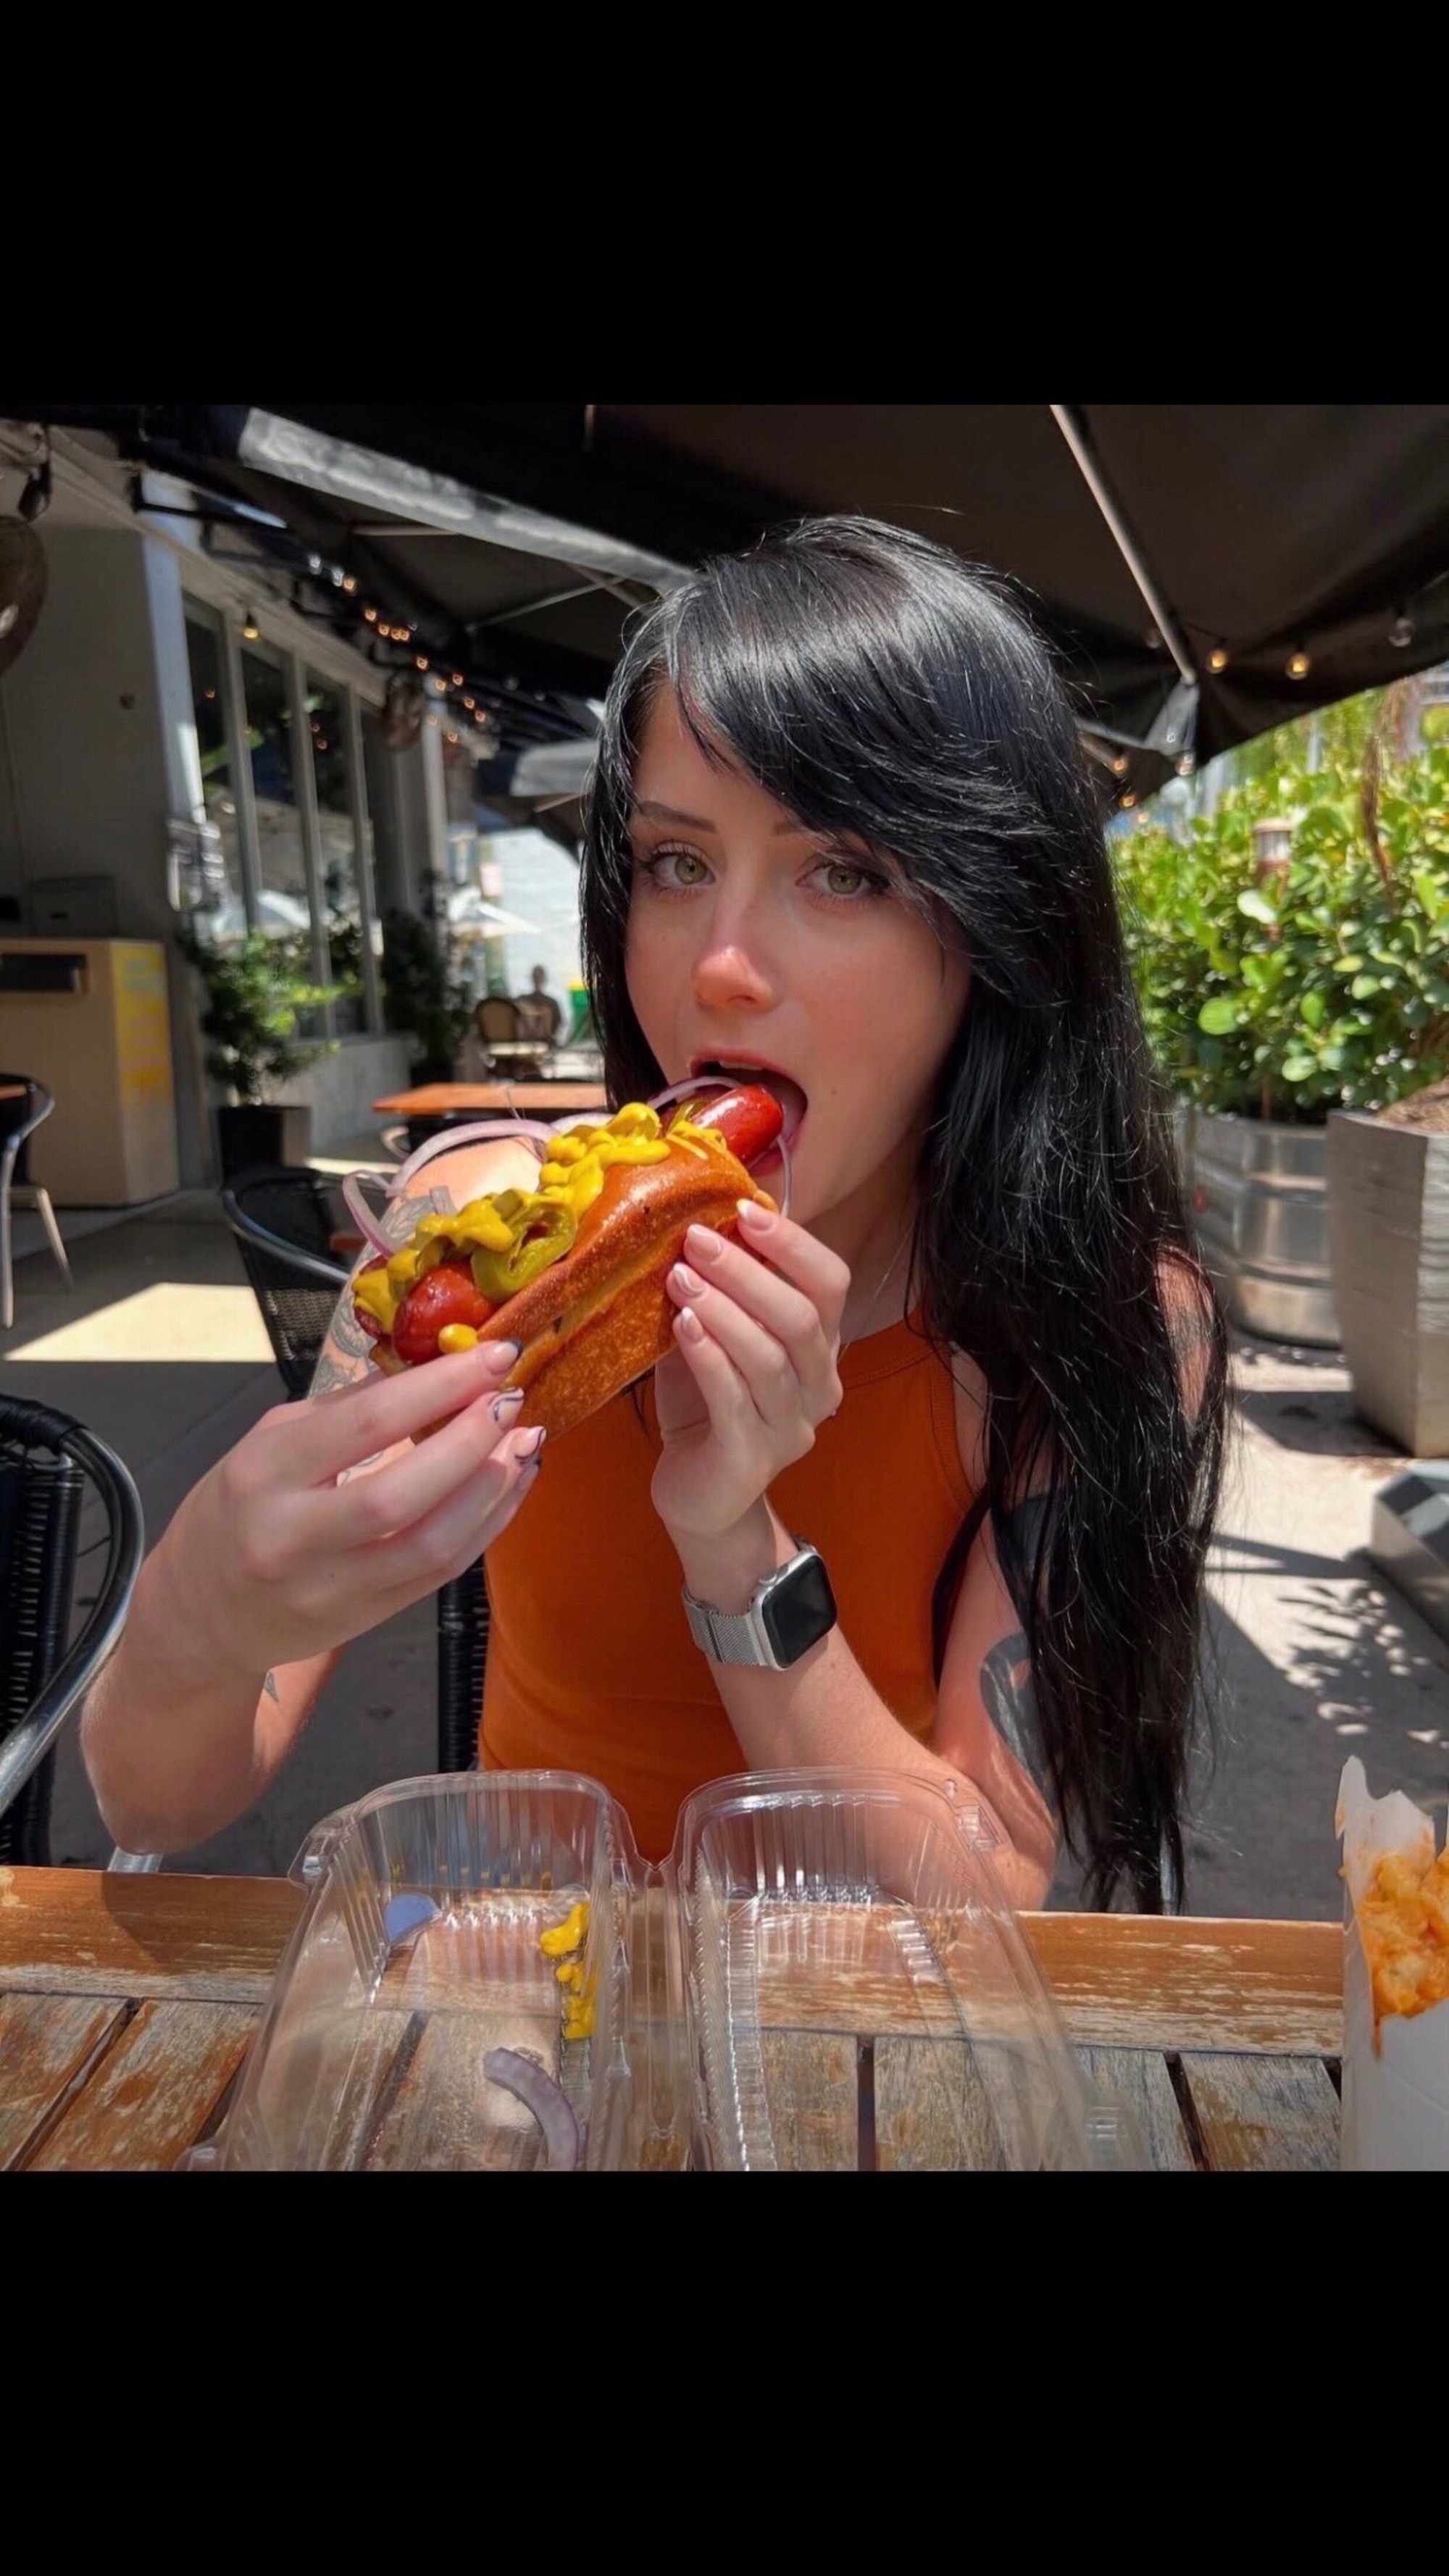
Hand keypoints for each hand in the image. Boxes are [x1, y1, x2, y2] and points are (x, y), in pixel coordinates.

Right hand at [148, 1340, 543, 1684]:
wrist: (201, 1616)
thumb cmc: (235, 1512)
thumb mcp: (267, 1444)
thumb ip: (343, 1411)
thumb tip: (429, 1368)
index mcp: (264, 1473)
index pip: (366, 1423)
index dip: (440, 1385)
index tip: (493, 1354)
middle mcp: (294, 1536)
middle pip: (402, 1491)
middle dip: (472, 1439)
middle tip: (511, 1398)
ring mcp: (332, 1587)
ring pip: (433, 1544)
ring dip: (492, 1488)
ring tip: (525, 1441)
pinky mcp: (368, 1618)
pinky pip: (442, 1572)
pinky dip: (487, 1524)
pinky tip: (510, 1484)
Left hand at [651, 1199, 849, 1543]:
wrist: (700, 1492)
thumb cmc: (707, 1400)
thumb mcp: (719, 1334)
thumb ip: (722, 1289)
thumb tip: (693, 1218)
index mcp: (822, 1345)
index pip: (831, 1282)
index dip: (793, 1243)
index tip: (742, 1211)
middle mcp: (820, 1385)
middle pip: (800, 1317)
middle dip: (747, 1271)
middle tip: (696, 1239)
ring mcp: (793, 1426)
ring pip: (769, 1356)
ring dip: (723, 1309)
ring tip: (679, 1278)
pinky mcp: (753, 1457)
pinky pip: (735, 1398)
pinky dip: (709, 1356)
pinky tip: (682, 1326)